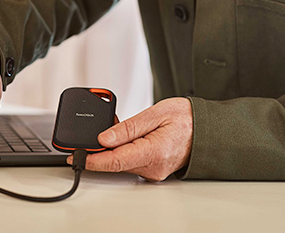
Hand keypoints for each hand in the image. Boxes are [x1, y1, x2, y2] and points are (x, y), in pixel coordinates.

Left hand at [72, 97, 192, 181]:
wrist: (208, 129)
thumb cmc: (187, 119)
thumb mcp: (156, 113)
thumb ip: (128, 127)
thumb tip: (104, 138)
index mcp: (154, 152)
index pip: (115, 160)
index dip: (91, 158)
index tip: (75, 155)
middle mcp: (153, 167)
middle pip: (115, 163)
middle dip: (99, 150)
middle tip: (92, 134)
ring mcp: (154, 172)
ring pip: (122, 163)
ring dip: (112, 150)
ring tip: (115, 130)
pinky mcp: (154, 171)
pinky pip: (131, 163)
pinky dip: (122, 152)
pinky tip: (124, 139)